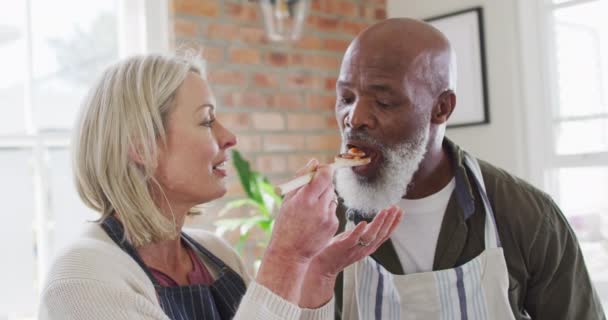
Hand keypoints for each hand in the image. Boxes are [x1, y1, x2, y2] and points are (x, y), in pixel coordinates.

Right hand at [256, 159, 338, 303]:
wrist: (290, 252)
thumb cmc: (285, 224)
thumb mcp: (287, 200)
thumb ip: (301, 179)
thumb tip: (314, 162)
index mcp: (305, 198)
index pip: (325, 175)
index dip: (325, 170)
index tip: (321, 170)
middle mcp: (319, 207)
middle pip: (330, 185)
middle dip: (323, 184)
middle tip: (312, 192)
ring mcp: (328, 217)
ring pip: (332, 197)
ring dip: (324, 198)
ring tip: (311, 210)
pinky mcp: (334, 225)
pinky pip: (333, 210)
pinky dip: (326, 211)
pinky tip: (315, 221)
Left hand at [299, 206, 402, 307]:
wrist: (323, 267)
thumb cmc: (337, 252)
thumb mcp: (355, 242)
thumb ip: (363, 234)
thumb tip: (370, 223)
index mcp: (368, 247)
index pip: (385, 234)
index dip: (394, 223)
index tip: (400, 212)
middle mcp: (364, 249)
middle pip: (381, 234)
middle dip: (390, 221)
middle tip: (396, 208)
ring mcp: (354, 248)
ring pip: (370, 236)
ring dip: (379, 223)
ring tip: (385, 211)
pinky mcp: (343, 247)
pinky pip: (353, 239)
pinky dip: (359, 231)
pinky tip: (363, 222)